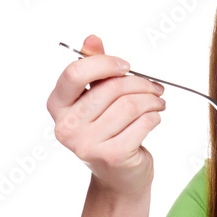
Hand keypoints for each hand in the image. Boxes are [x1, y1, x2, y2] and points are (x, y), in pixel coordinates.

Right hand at [46, 34, 165, 195]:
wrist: (119, 178)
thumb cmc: (109, 133)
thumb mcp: (97, 100)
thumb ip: (94, 69)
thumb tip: (92, 38)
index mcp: (57, 106)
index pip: (75, 73)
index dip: (105, 64)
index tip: (126, 66)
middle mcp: (66, 127)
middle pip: (111, 89)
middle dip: (140, 84)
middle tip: (156, 88)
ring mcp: (87, 144)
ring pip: (130, 105)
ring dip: (152, 100)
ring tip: (159, 103)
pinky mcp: (112, 156)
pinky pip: (142, 124)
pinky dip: (154, 117)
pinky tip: (155, 118)